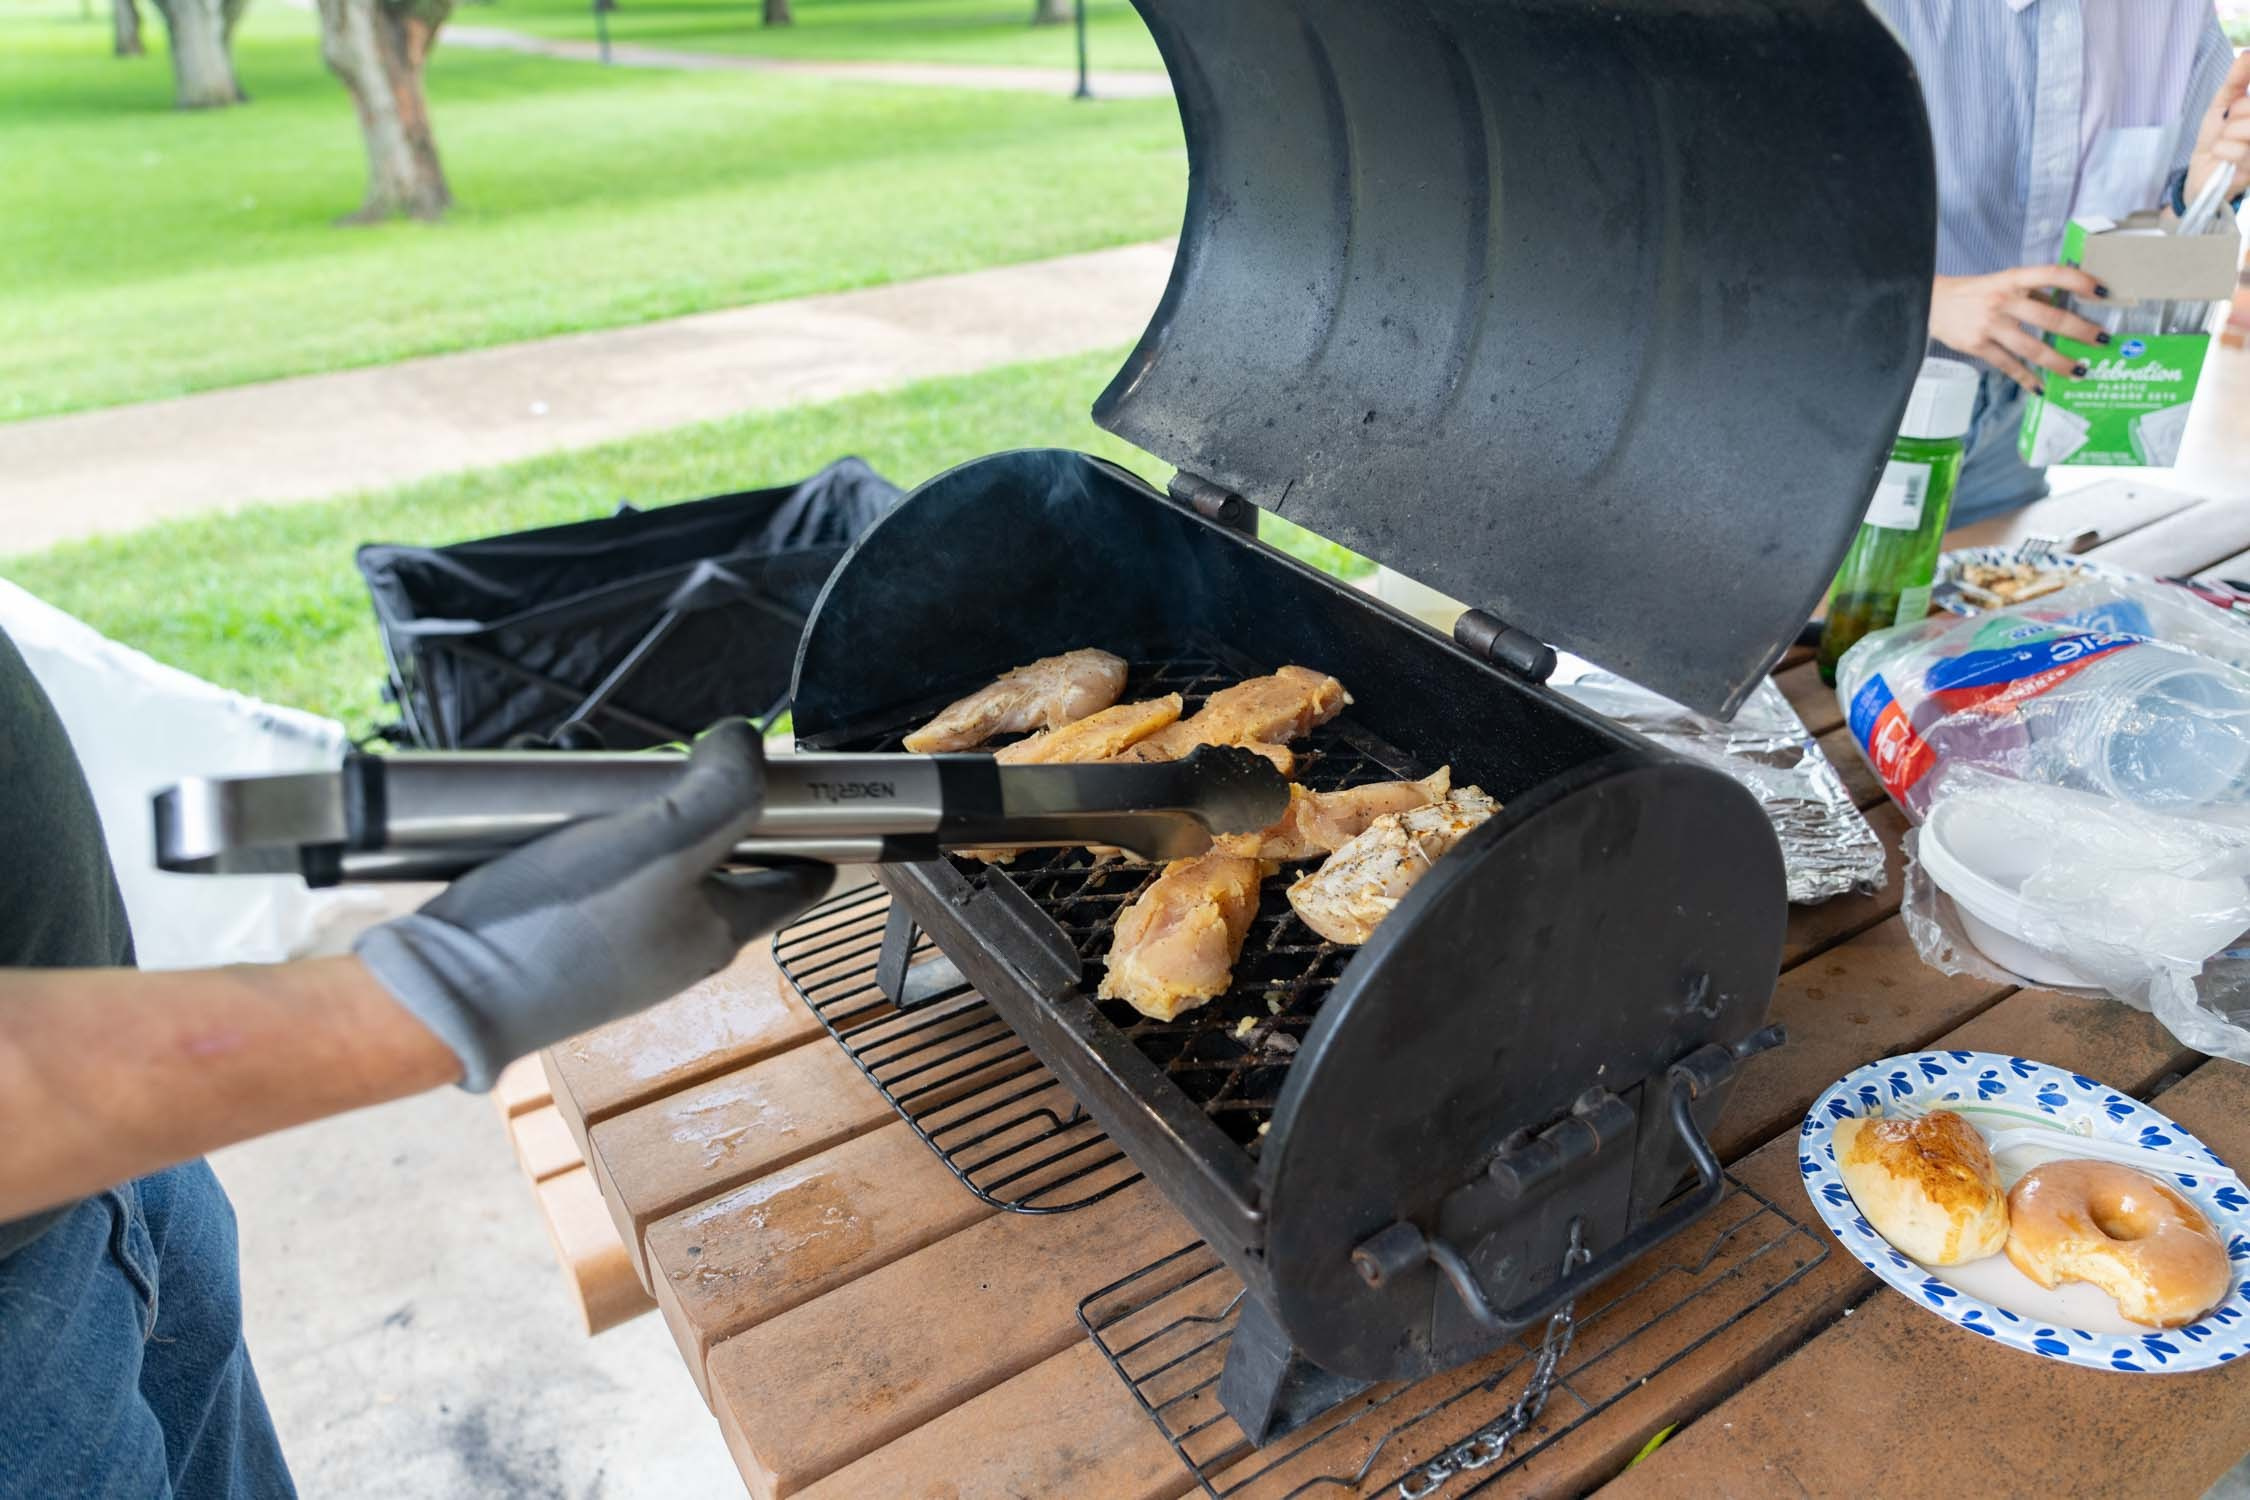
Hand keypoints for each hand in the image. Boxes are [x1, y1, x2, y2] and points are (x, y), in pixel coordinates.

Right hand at [354, 720, 833, 1088]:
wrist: (445, 993)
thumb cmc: (562, 926)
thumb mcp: (660, 843)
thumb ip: (721, 793)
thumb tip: (746, 742)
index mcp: (717, 932)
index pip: (795, 883)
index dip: (814, 837)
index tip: (816, 798)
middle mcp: (673, 945)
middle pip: (714, 858)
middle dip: (698, 801)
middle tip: (674, 763)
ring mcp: (613, 946)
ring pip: (646, 855)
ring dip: (628, 809)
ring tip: (593, 775)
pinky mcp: (556, 936)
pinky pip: (585, 867)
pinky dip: (574, 829)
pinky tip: (545, 809)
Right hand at [1928, 265, 2107, 395]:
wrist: (1928, 302)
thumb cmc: (1973, 292)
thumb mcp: (2002, 282)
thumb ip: (2032, 291)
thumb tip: (2066, 304)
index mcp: (2012, 280)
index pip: (2051, 275)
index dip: (2079, 281)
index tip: (2102, 292)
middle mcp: (2002, 302)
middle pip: (2049, 319)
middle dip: (2080, 331)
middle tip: (2103, 340)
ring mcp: (1990, 326)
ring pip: (2032, 348)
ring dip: (2059, 362)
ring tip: (2080, 371)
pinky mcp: (1977, 346)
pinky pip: (2007, 365)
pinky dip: (2026, 378)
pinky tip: (2041, 387)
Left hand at [2185, 50, 2249, 208]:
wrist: (2201, 173)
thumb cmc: (2217, 136)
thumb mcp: (2224, 103)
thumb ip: (2237, 80)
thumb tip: (2246, 55)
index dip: (2245, 96)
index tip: (2234, 103)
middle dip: (2238, 109)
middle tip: (2231, 121)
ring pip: (2245, 128)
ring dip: (2228, 132)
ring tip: (2227, 140)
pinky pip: (2234, 150)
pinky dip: (2221, 150)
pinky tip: (2223, 157)